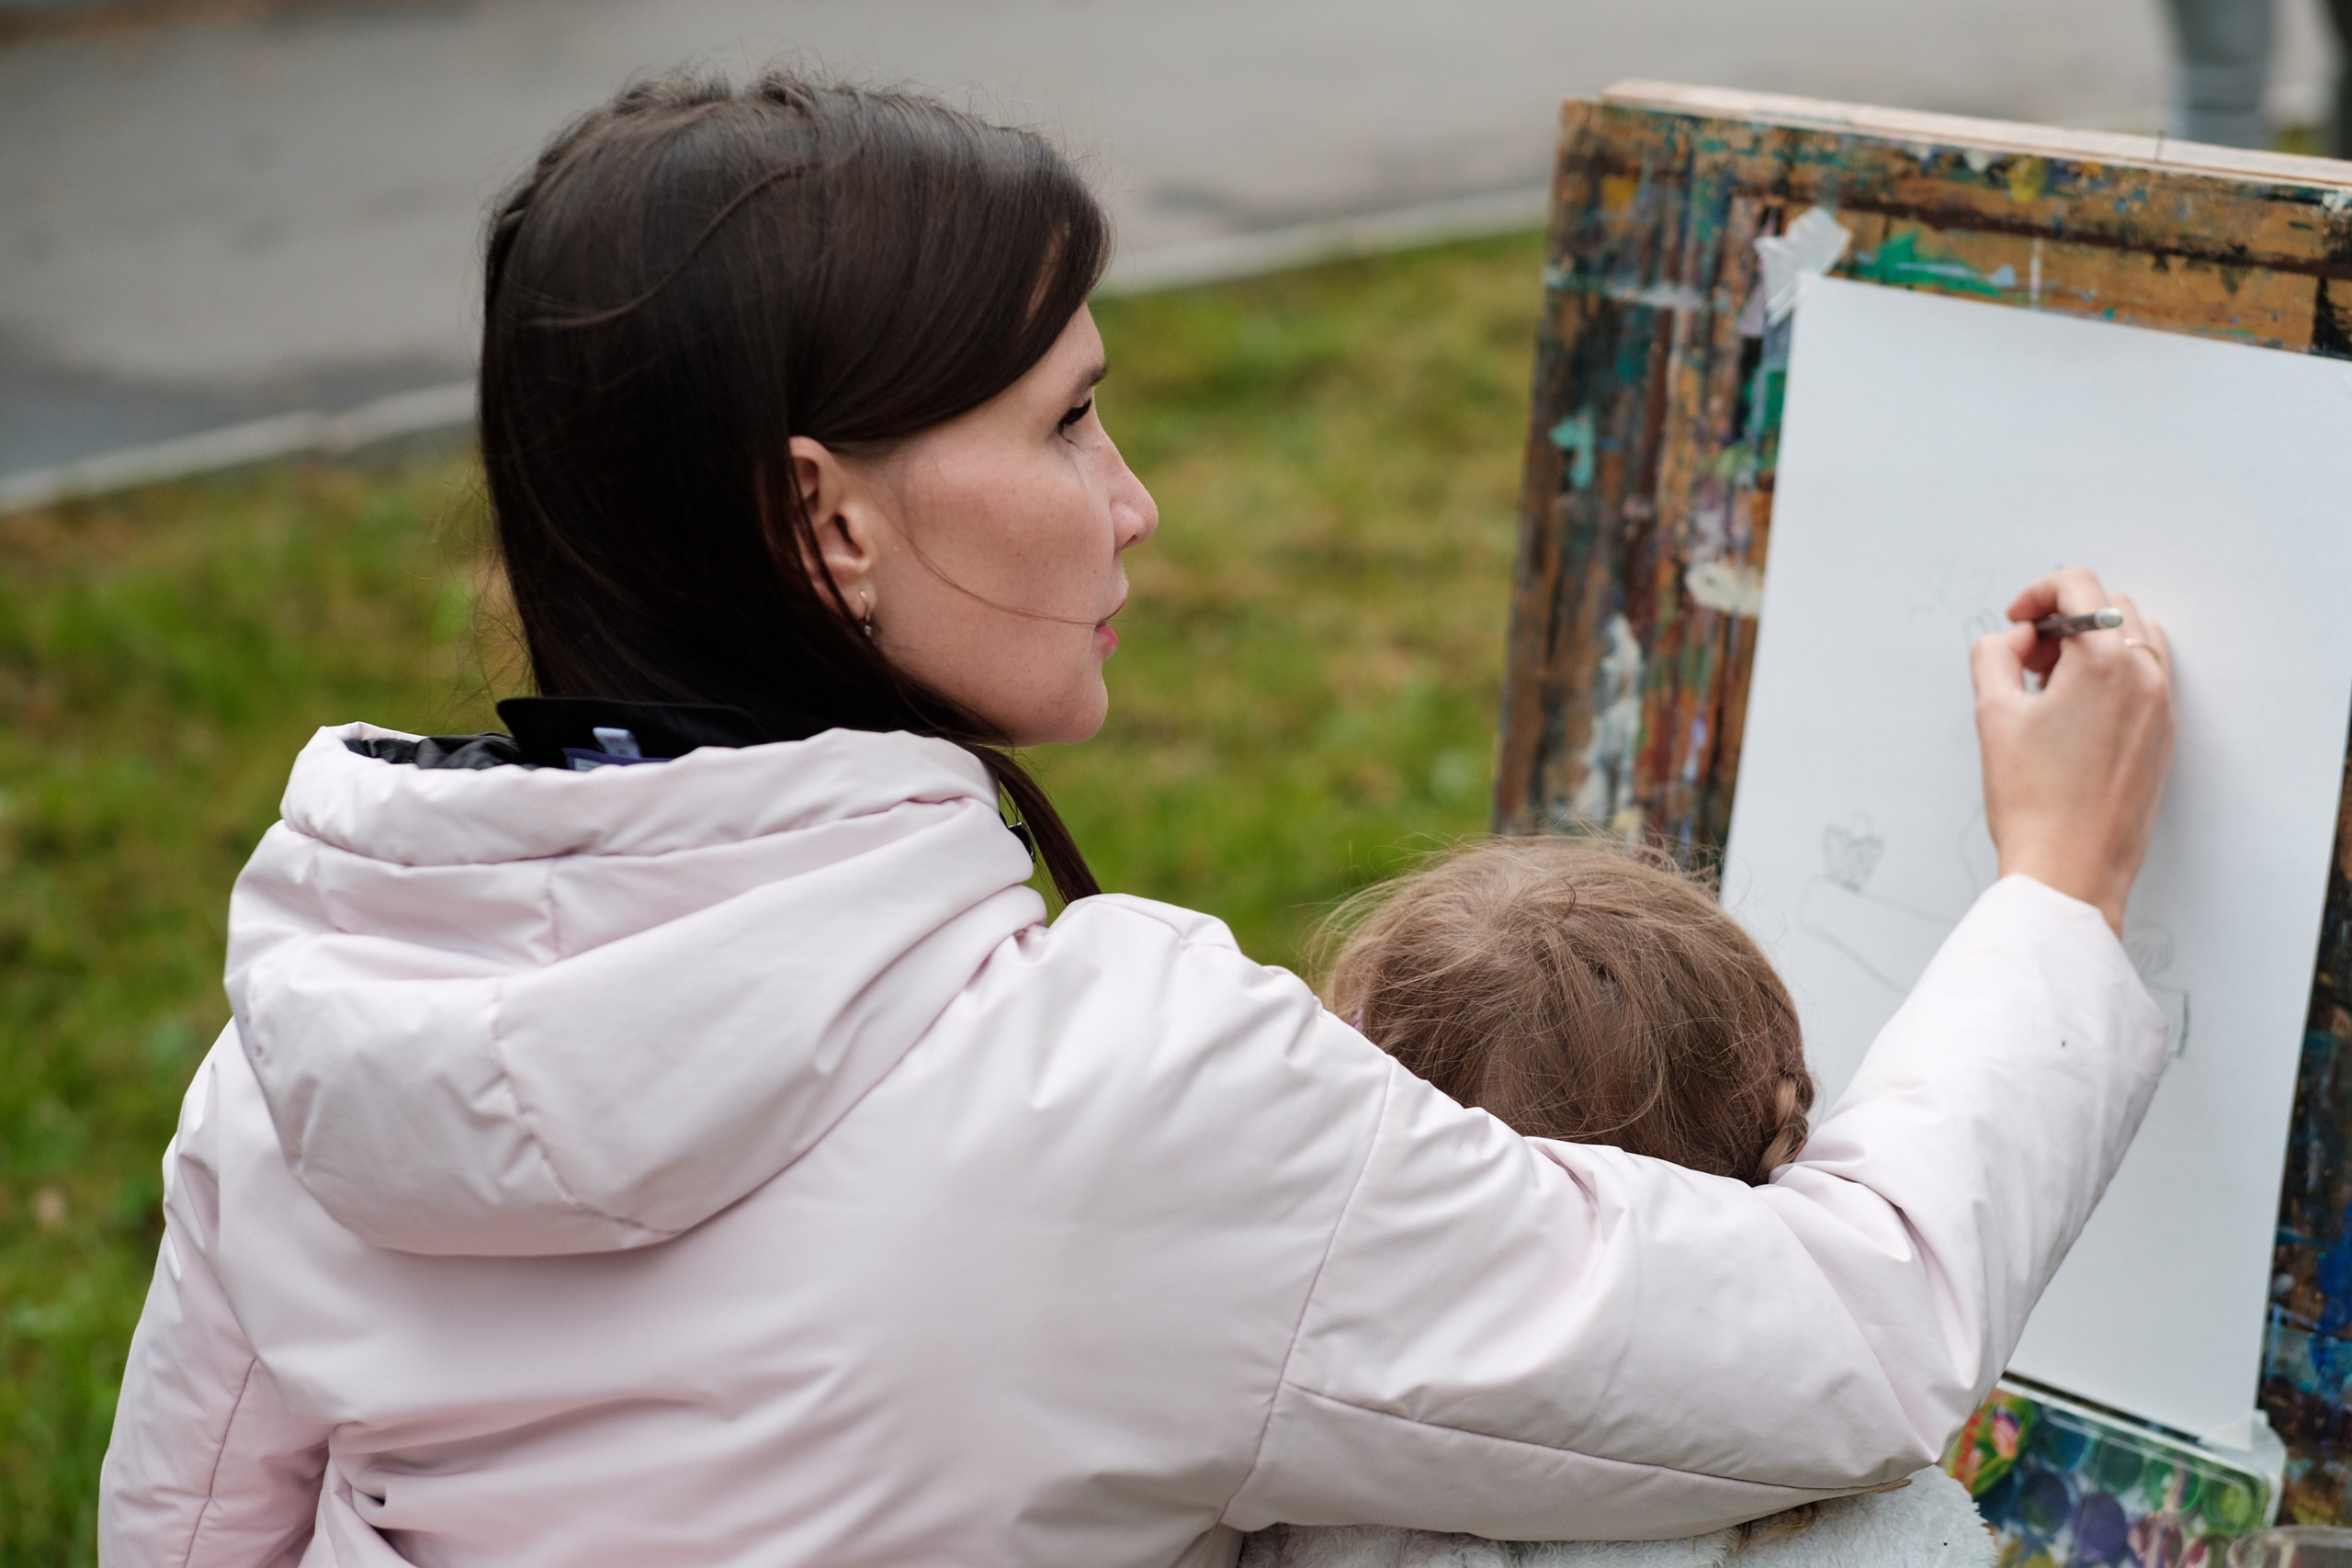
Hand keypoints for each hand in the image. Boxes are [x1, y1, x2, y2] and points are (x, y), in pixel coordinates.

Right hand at [1969, 567, 2173, 933]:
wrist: (2069, 870)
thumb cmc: (2032, 802)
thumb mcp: (1992, 714)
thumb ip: (1994, 655)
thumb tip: (2014, 638)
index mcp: (2104, 661)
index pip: (2079, 585)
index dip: (2036, 593)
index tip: (2014, 621)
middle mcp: (2144, 676)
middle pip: (2109, 607)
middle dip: (2063, 617)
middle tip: (2026, 656)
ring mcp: (2161, 706)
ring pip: (2133, 639)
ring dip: (2091, 643)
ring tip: (2049, 684)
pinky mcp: (2163, 736)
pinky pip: (2144, 677)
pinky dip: (2111, 674)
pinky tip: (2072, 712)